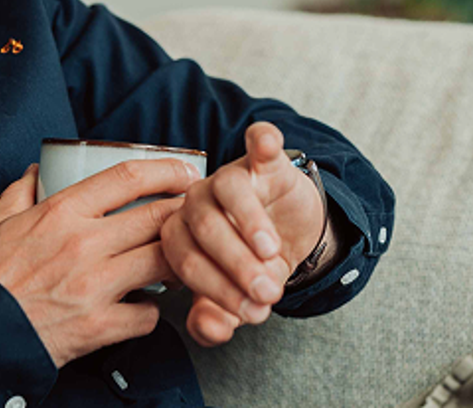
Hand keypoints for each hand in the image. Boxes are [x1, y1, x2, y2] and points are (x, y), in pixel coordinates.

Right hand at [0, 158, 198, 367]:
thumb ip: (19, 193)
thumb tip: (36, 172)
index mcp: (60, 213)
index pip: (128, 177)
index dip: (166, 170)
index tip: (184, 173)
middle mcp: (83, 244)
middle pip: (157, 216)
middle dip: (184, 213)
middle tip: (195, 215)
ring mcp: (94, 287)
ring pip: (163, 262)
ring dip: (177, 260)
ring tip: (179, 260)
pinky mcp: (99, 327)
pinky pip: (148, 315)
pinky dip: (152, 311)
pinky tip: (144, 306)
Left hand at [160, 122, 325, 346]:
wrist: (292, 235)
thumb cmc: (252, 266)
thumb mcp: (237, 299)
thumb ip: (217, 317)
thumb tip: (209, 331)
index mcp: (180, 235)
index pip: (184, 260)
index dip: (216, 288)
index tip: (249, 311)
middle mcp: (197, 201)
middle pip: (204, 228)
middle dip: (236, 265)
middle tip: (265, 292)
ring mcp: (230, 177)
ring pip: (228, 190)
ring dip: (250, 224)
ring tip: (272, 253)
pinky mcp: (264, 160)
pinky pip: (259, 145)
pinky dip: (263, 142)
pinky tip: (269, 146)